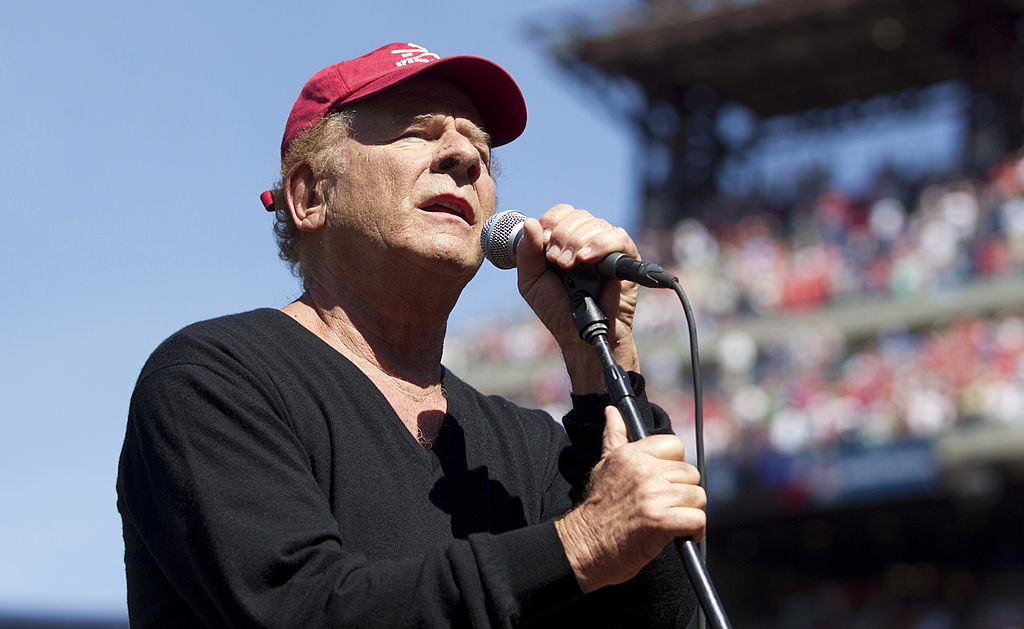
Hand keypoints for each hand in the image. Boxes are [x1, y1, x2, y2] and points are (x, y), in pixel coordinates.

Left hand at [515, 204, 640, 392]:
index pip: (562, 213)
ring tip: (570, 266)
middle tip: (557, 261)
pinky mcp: (626, 259)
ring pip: (596, 224)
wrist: (579, 334)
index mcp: (565, 240)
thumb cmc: (557, 309)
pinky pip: (619, 238)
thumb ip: (526, 252)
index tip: (545, 244)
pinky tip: (586, 259)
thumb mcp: (531, 281)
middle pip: (578, 215)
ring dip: (578, 241)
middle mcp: (587, 240)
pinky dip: (601, 245)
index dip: (552, 221)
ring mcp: (607, 248)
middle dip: (563, 235)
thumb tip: (530, 222)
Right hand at [555, 406, 705, 592]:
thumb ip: (614, 436)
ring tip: (672, 522)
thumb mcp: (603, 466)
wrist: (582, 546)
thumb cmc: (595, 510)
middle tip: (667, 507)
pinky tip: (680, 536)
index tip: (665, 483)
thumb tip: (612, 411)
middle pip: (690, 473)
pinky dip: (694, 531)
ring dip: (689, 513)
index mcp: (631, 454)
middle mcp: (643, 470)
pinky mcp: (660, 520)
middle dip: (684, 493)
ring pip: (698, 496)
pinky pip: (697, 519)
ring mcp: (652, 495)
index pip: (675, 445)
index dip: (674, 466)